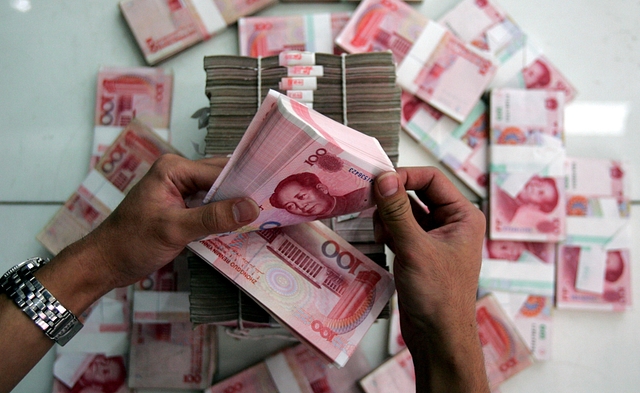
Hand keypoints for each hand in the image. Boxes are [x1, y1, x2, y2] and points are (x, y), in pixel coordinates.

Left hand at [80, 154, 259, 292]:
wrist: (105, 264)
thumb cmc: (131, 242)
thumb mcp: (174, 229)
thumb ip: (213, 217)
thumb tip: (251, 207)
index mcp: (174, 169)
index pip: (219, 171)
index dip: (245, 183)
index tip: (273, 195)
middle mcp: (180, 175)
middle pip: (222, 179)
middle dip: (244, 193)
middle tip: (276, 205)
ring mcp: (181, 192)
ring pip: (218, 195)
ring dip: (236, 206)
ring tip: (267, 215)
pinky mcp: (182, 210)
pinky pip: (211, 208)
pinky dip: (225, 217)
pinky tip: (244, 227)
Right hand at [373, 167, 488, 391]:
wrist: (438, 336)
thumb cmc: (438, 295)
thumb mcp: (414, 248)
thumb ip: (397, 211)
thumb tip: (384, 178)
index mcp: (463, 216)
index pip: (431, 179)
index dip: (404, 176)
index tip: (378, 182)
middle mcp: (452, 223)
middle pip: (416, 193)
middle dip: (393, 201)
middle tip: (372, 206)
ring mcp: (435, 238)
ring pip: (405, 212)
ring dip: (389, 218)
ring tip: (382, 234)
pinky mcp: (420, 252)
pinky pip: (400, 229)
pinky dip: (389, 232)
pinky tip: (383, 243)